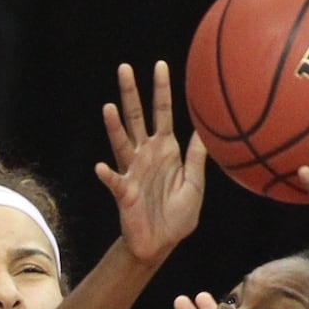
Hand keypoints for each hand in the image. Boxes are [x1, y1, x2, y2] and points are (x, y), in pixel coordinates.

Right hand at [96, 61, 207, 264]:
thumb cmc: (179, 215)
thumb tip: (208, 128)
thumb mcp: (195, 183)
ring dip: (114, 127)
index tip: (160, 65)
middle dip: (130, 93)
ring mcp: (132, 172)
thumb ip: (198, 157)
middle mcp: (145, 155)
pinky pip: (114, 181)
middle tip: (124, 68)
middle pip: (135, 118)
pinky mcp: (124, 193)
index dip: (161, 90)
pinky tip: (100, 167)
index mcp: (165, 150)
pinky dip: (107, 175)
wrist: (162, 244)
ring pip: (121, 143)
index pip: (162, 113)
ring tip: (109, 107)